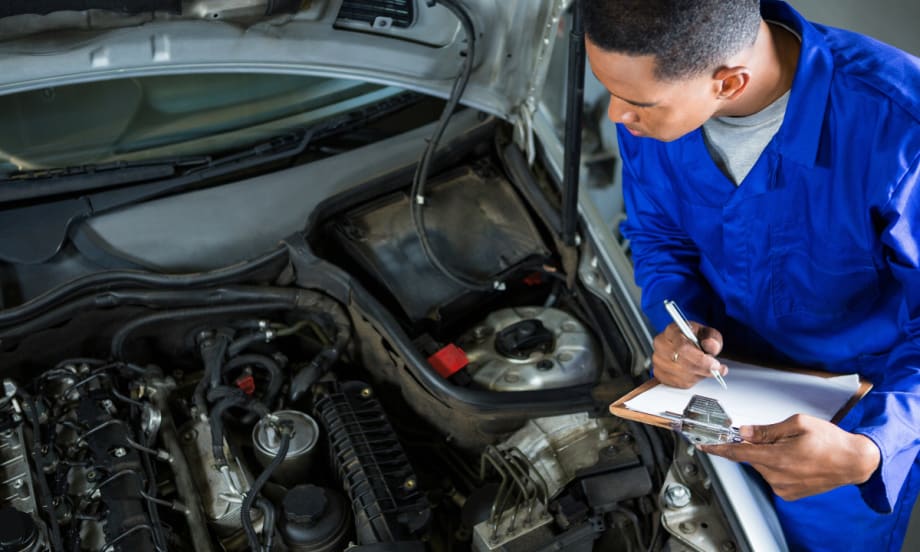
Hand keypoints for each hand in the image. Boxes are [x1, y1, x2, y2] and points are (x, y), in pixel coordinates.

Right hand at [652, 321, 726, 387]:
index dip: (700, 359)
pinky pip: (680, 383)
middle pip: (682, 363)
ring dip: (699, 375)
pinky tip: (697, 373)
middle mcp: (661, 344)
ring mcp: (658, 360)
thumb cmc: (697, 339)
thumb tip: (710, 345)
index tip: (715, 364)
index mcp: (672, 331)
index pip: (682, 347)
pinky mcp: (659, 373)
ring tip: (706, 369)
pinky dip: (692, 381)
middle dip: (703, 369)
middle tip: (717, 369)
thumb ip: (713, 338)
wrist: (689, 346)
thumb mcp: (709, 334)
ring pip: (683, 375)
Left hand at [701, 414, 880, 500]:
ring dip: (769, 455)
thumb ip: (767, 430)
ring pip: (762, 466)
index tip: (704, 445)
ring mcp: (783, 487)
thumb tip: (744, 432)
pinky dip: (777, 466)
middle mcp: (778, 476)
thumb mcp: (797, 424)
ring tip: (794, 450)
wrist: (854, 461)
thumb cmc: (830, 440)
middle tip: (778, 437)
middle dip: (757, 445)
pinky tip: (796, 460)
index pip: (738, 452)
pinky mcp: (788, 494)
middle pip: (751, 457)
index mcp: (777, 457)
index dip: (719, 448)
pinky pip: (772, 476)